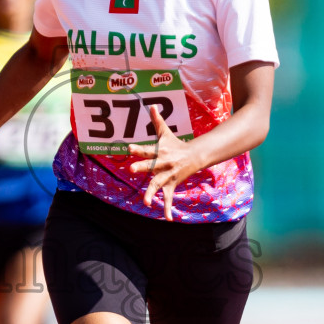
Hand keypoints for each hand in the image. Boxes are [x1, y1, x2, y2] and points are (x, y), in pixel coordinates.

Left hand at [127, 105, 200, 220]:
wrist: (196, 156)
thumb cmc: (176, 144)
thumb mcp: (166, 133)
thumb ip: (157, 121)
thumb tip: (151, 105)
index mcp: (160, 151)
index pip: (147, 149)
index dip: (137, 148)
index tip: (128, 147)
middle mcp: (163, 163)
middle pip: (151, 166)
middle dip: (141, 168)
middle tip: (131, 170)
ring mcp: (168, 175)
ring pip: (158, 184)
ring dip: (151, 193)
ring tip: (145, 202)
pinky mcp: (172, 184)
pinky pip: (168, 198)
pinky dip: (167, 209)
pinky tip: (167, 218)